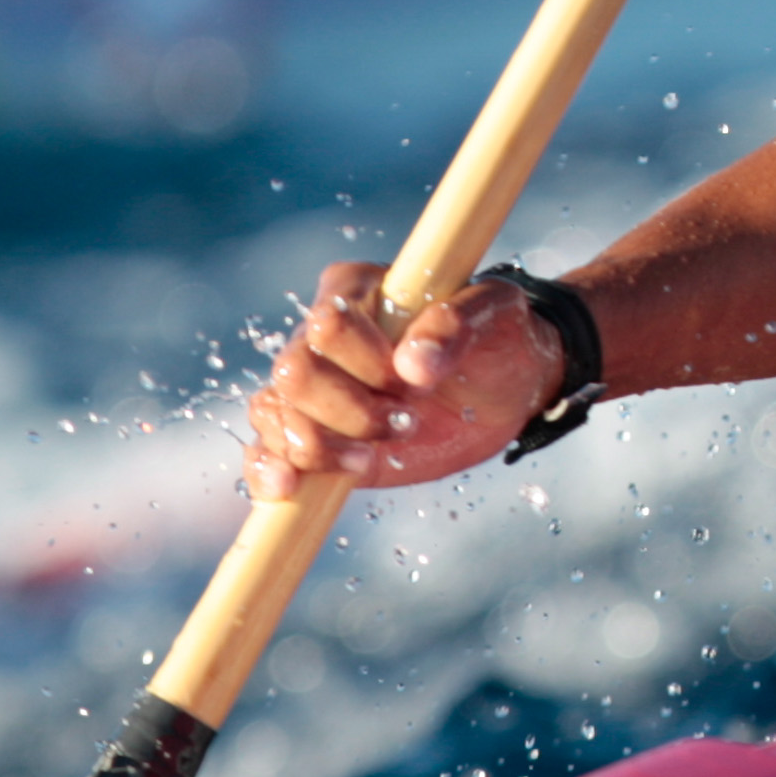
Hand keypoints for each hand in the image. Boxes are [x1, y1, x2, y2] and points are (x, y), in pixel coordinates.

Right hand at [241, 259, 568, 498]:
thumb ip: (456, 323)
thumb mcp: (494, 313)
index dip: (367, 363)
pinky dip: (269, 470)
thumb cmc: (498, 336)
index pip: (328, 326)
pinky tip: (288, 486)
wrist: (509, 386)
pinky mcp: (316, 436)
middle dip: (349, 411)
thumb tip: (414, 362)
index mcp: (356, 290)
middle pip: (294, 374)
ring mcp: (314, 389)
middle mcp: (321, 336)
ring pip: (274, 412)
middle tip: (404, 421)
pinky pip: (266, 449)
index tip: (415, 380)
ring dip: (320, 446)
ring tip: (369, 456)